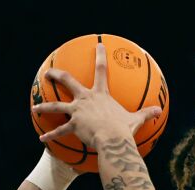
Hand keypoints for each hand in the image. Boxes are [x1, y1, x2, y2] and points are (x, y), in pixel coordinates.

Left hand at [33, 43, 161, 149]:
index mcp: (100, 94)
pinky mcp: (73, 125)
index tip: (98, 45)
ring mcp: (77, 111)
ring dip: (44, 106)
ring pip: (56, 106)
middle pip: (67, 81)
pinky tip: (41, 138)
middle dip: (56, 75)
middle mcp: (85, 99)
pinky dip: (50, 135)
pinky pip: (59, 131)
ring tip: (35, 107)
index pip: (102, 70)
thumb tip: (159, 111)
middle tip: (48, 73)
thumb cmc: (124, 129)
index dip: (100, 55)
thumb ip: (146, 114)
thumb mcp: (136, 119)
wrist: (113, 139)